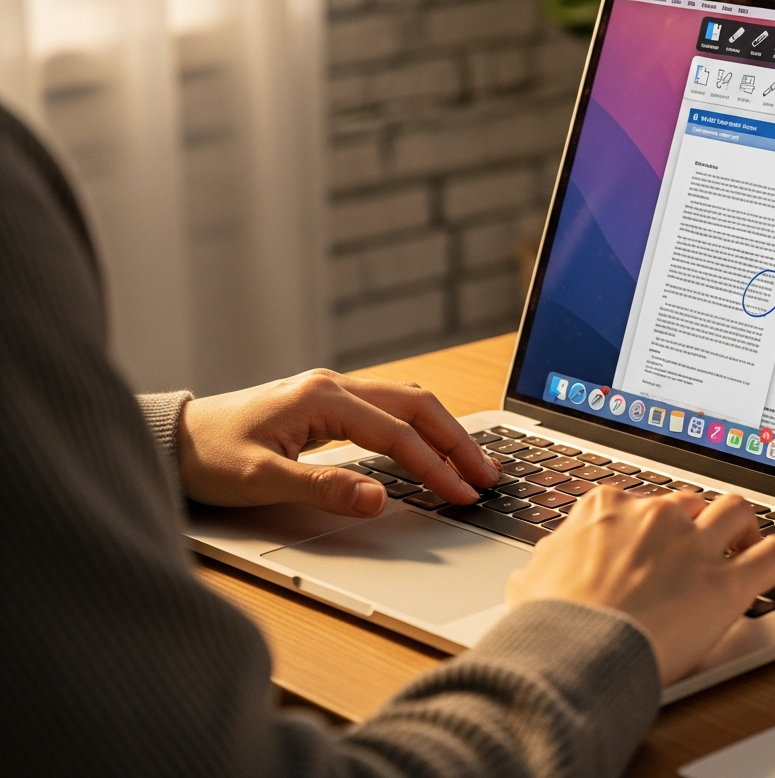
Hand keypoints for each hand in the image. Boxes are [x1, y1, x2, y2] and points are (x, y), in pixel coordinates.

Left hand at [176, 369, 502, 517]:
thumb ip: (323, 488)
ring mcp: (333, 390)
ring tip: (472, 461)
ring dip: (443, 429)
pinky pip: (390, 407)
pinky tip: (431, 445)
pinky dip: (420, 426)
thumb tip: (379, 498)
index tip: (463, 494)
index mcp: (323, 398)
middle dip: (456, 440)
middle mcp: (335, 386)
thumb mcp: (261, 479)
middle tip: (488, 475)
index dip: (434, 466)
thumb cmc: (211, 457)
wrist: (176, 438)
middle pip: (415, 404)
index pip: (397, 433)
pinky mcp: (329, 404)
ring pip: (407, 401)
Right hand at [506, 488, 774, 684]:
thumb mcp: (533, 576)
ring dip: (744, 524)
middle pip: (689, 501)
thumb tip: (543, 565)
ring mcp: (694, 544)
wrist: (578, 647)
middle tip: (697, 544)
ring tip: (747, 540)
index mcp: (609, 506)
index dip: (649, 520)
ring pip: (735, 511)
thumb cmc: (553, 617)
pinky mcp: (728, 581)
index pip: (638, 499)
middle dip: (696, 520)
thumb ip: (549, 560)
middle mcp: (656, 515)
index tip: (652, 534)